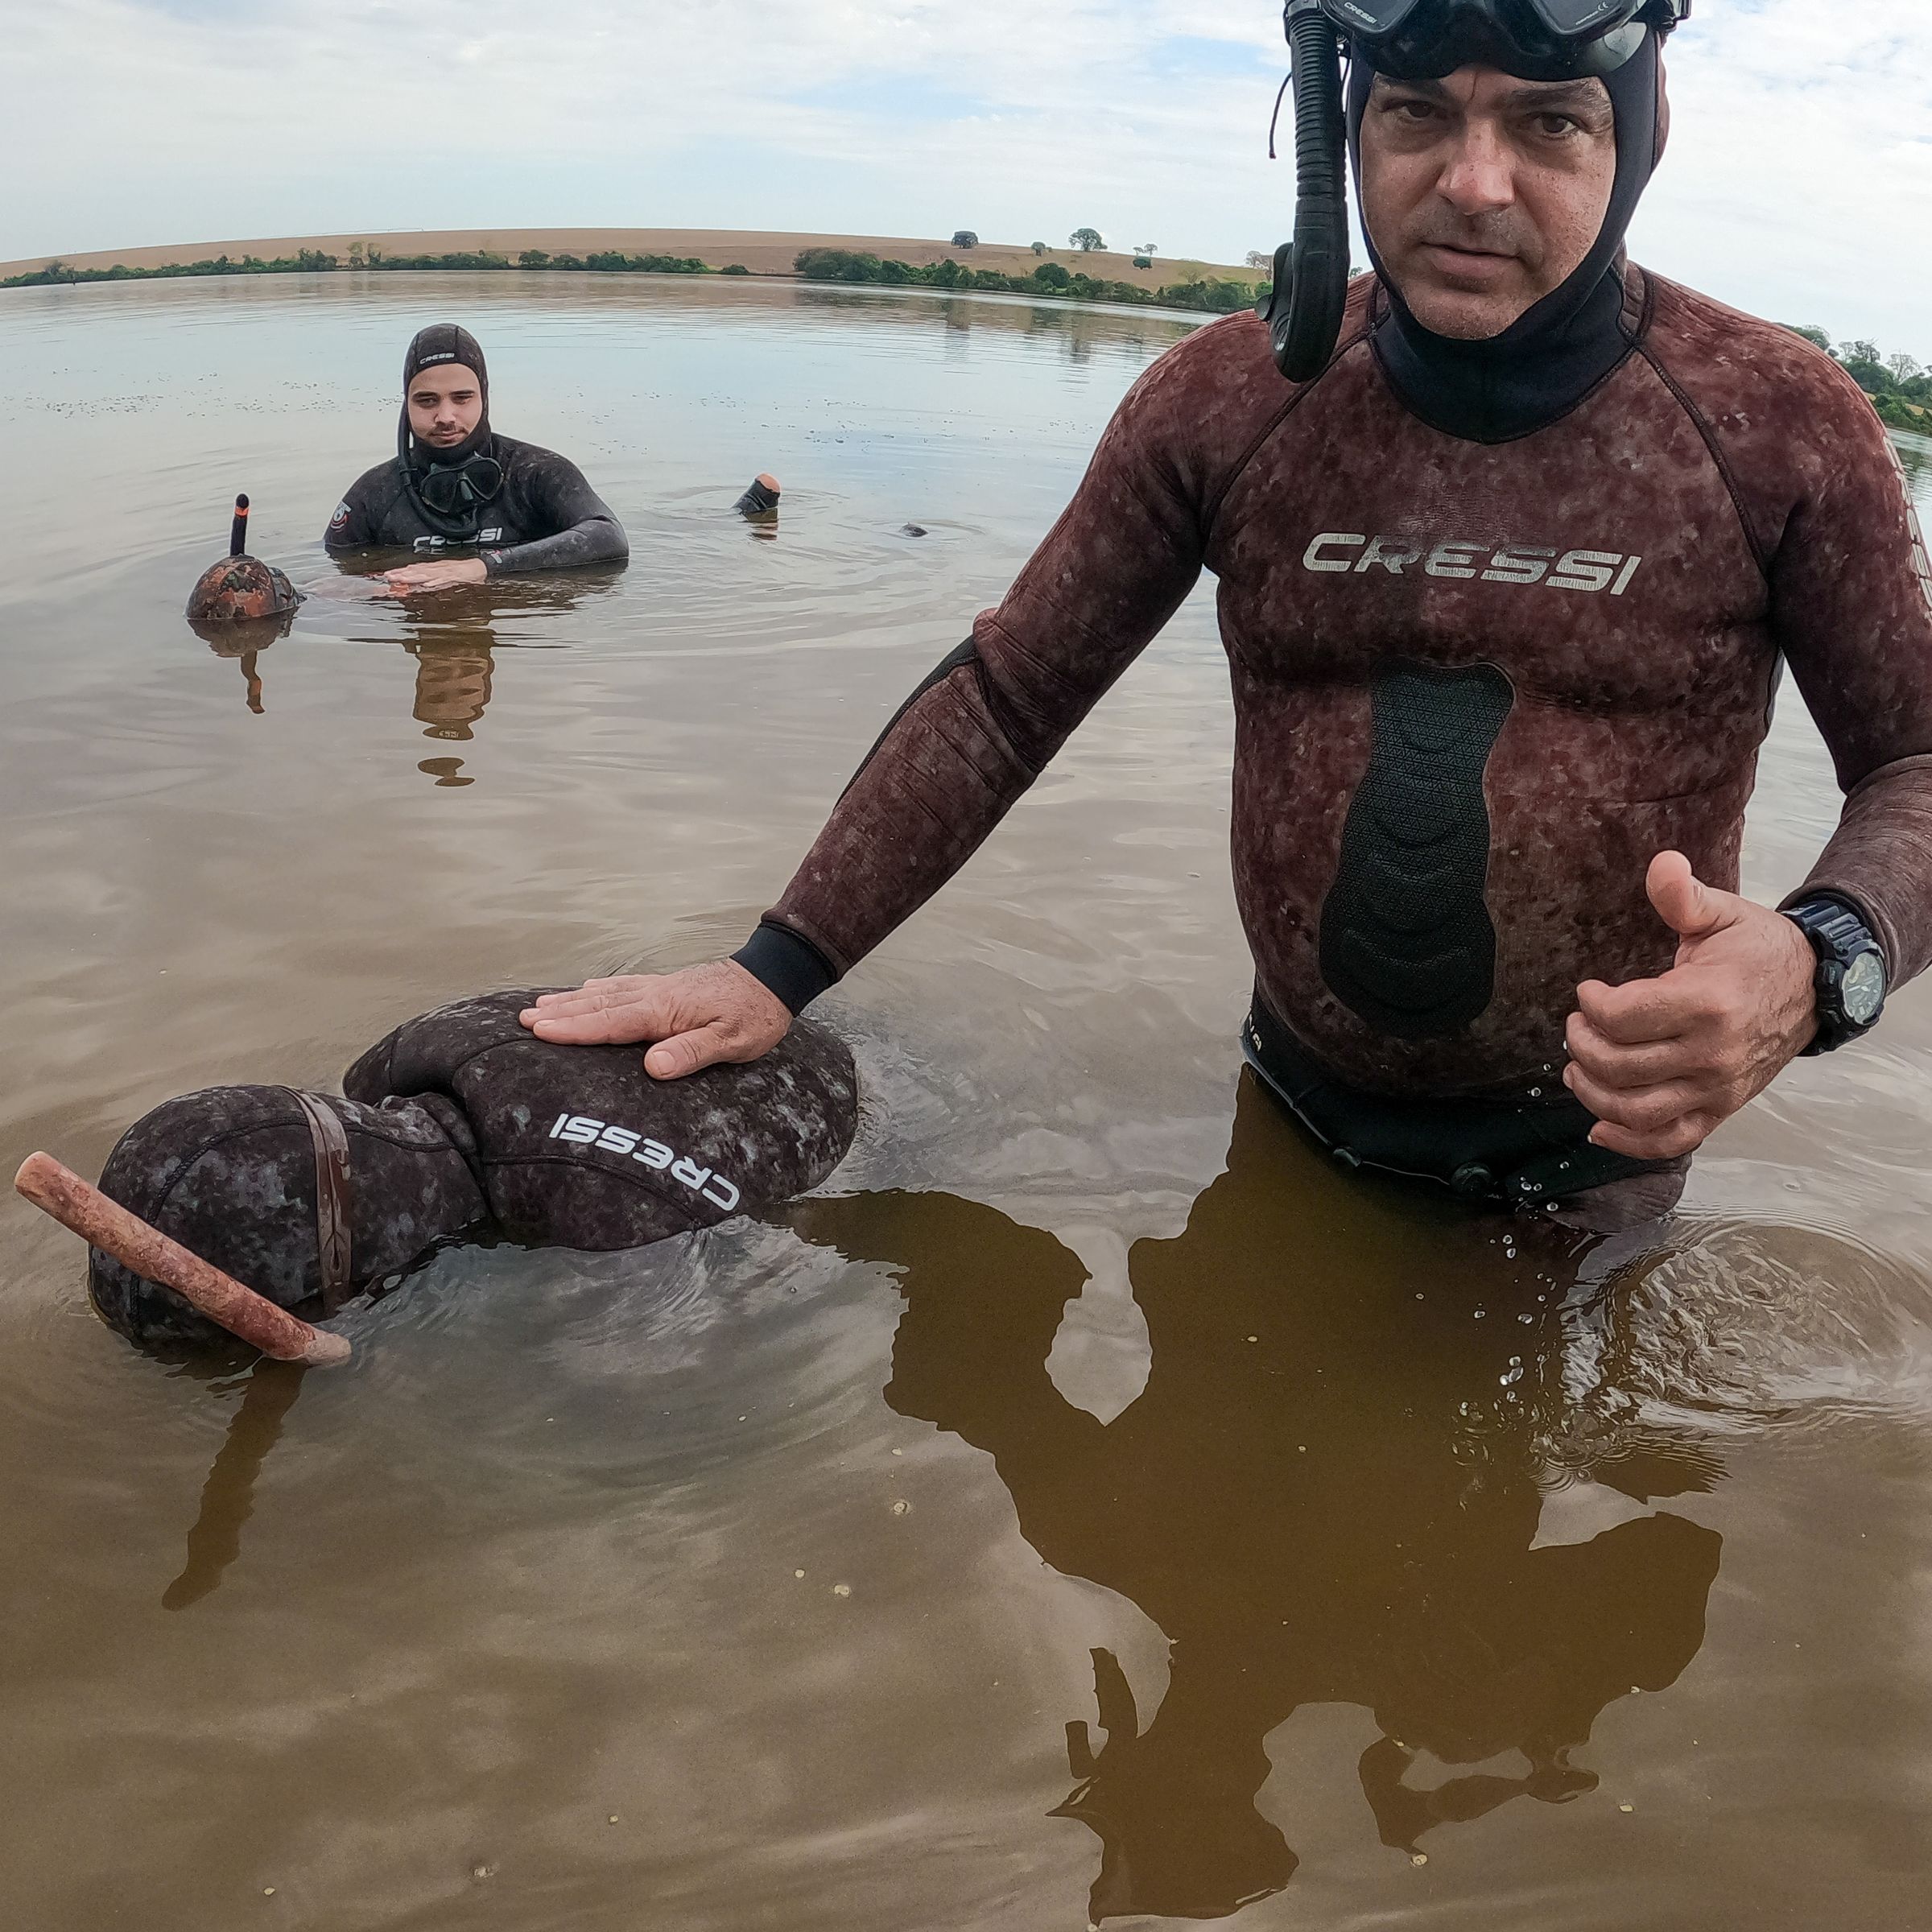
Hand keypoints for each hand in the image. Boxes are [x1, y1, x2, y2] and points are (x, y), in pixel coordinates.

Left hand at [378, 558, 488, 594]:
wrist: (480, 567)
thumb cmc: (463, 572)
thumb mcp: (445, 574)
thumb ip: (432, 579)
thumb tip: (419, 584)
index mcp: (434, 568)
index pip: (414, 569)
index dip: (401, 572)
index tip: (388, 575)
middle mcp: (437, 569)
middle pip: (417, 571)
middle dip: (402, 574)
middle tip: (388, 577)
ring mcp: (445, 572)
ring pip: (427, 575)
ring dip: (413, 577)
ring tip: (401, 579)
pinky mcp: (455, 577)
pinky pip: (444, 580)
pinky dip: (435, 582)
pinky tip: (426, 585)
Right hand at [519, 961, 791, 1079]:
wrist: (773, 978)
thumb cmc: (754, 1015)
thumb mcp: (732, 1041)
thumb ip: (691, 1053)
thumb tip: (652, 1067)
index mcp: (664, 1011)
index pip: (610, 1022)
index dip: (574, 1029)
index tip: (538, 1030)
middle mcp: (654, 995)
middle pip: (598, 1005)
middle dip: (560, 1013)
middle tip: (521, 1018)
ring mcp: (659, 989)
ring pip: (605, 994)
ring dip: (571, 1001)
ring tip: (538, 1005)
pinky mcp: (666, 988)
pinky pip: (621, 988)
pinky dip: (597, 991)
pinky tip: (585, 992)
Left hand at [1563, 850, 1817, 1160]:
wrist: (1816, 988)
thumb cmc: (1759, 950)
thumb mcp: (1722, 913)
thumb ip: (1683, 896)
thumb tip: (1661, 864)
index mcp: (1708, 1001)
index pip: (1622, 1018)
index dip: (1590, 1005)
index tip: (1588, 991)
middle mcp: (1712, 1052)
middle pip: (1619, 1066)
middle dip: (1582, 1044)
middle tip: (1577, 1025)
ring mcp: (1718, 1087)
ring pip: (1636, 1110)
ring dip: (1592, 1093)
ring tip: (1577, 1066)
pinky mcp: (1722, 1108)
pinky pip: (1671, 1140)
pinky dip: (1630, 1143)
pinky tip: (1599, 1128)